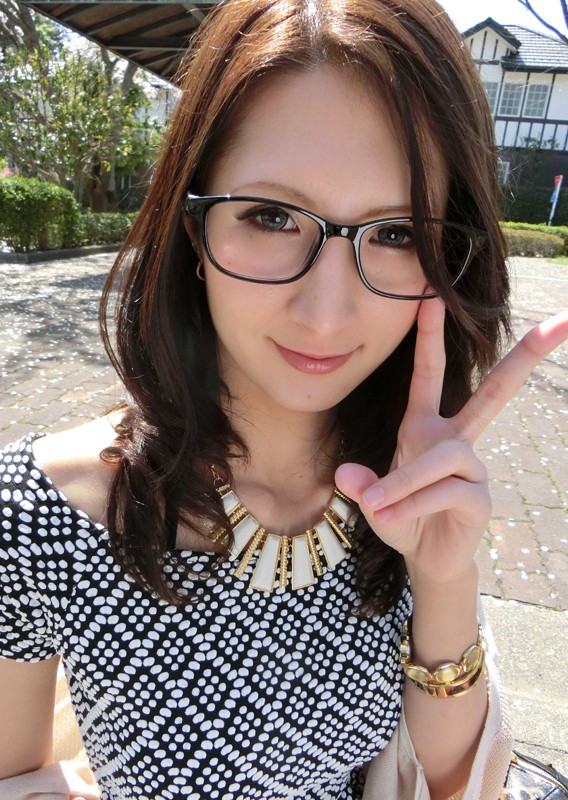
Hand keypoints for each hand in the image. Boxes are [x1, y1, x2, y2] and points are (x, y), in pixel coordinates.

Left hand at [335, 299, 567, 586]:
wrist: (424, 559)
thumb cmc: (402, 518)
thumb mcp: (373, 500)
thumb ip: (362, 486)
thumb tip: (346, 476)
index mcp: (425, 428)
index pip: (429, 375)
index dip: (429, 338)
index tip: (431, 297)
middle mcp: (455, 441)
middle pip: (494, 393)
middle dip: (524, 358)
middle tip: (562, 322)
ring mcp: (472, 469)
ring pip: (444, 458)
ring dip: (407, 480)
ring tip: (378, 504)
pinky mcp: (478, 498)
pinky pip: (444, 491)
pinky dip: (415, 502)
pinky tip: (393, 516)